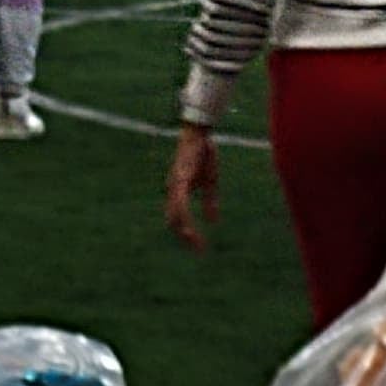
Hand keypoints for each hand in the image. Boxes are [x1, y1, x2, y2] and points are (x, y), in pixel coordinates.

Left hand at [165, 127, 218, 249]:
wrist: (200, 135)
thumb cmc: (203, 156)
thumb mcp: (209, 182)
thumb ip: (209, 202)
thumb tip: (212, 221)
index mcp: (179, 192)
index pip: (178, 218)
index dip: (187, 233)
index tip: (200, 246)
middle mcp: (173, 190)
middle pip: (173, 220)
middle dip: (184, 237)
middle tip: (198, 250)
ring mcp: (175, 185)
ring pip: (176, 214)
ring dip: (184, 230)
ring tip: (194, 241)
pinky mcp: (181, 179)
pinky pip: (181, 202)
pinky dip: (185, 215)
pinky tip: (191, 222)